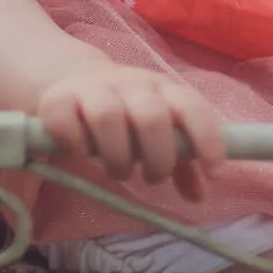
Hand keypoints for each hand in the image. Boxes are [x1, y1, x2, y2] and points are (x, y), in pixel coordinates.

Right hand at [33, 65, 224, 200]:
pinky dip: (75, 144)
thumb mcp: (159, 130)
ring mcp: (92, 88)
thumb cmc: (126, 111)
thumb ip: (182, 163)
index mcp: (163, 89)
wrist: (73, 76)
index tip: (216, 173)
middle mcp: (131, 84)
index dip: (207, 139)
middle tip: (152, 177)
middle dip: (158, 157)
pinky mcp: (57, 99)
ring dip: (117, 157)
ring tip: (118, 171)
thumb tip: (199, 197)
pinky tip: (81, 153)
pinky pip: (65, 122)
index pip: (192, 107)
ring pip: (108, 117)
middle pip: (151, 117)